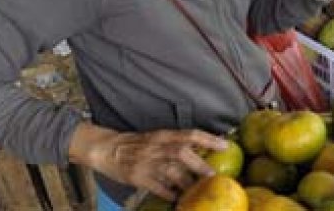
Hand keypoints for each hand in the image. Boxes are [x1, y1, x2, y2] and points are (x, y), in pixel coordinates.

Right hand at [70, 123, 227, 201]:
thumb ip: (178, 143)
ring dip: (186, 183)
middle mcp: (157, 146)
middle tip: (213, 176)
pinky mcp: (137, 176)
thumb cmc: (137, 144)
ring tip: (197, 191)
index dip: (209, 139)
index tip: (226, 146)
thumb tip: (204, 149)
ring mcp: (146, 161)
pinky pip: (157, 187)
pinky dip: (169, 193)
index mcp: (164, 135)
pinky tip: (177, 199)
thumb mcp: (158, 138)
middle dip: (199, 165)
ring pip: (171, 172)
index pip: (190, 134)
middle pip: (181, 153)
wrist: (107, 148)